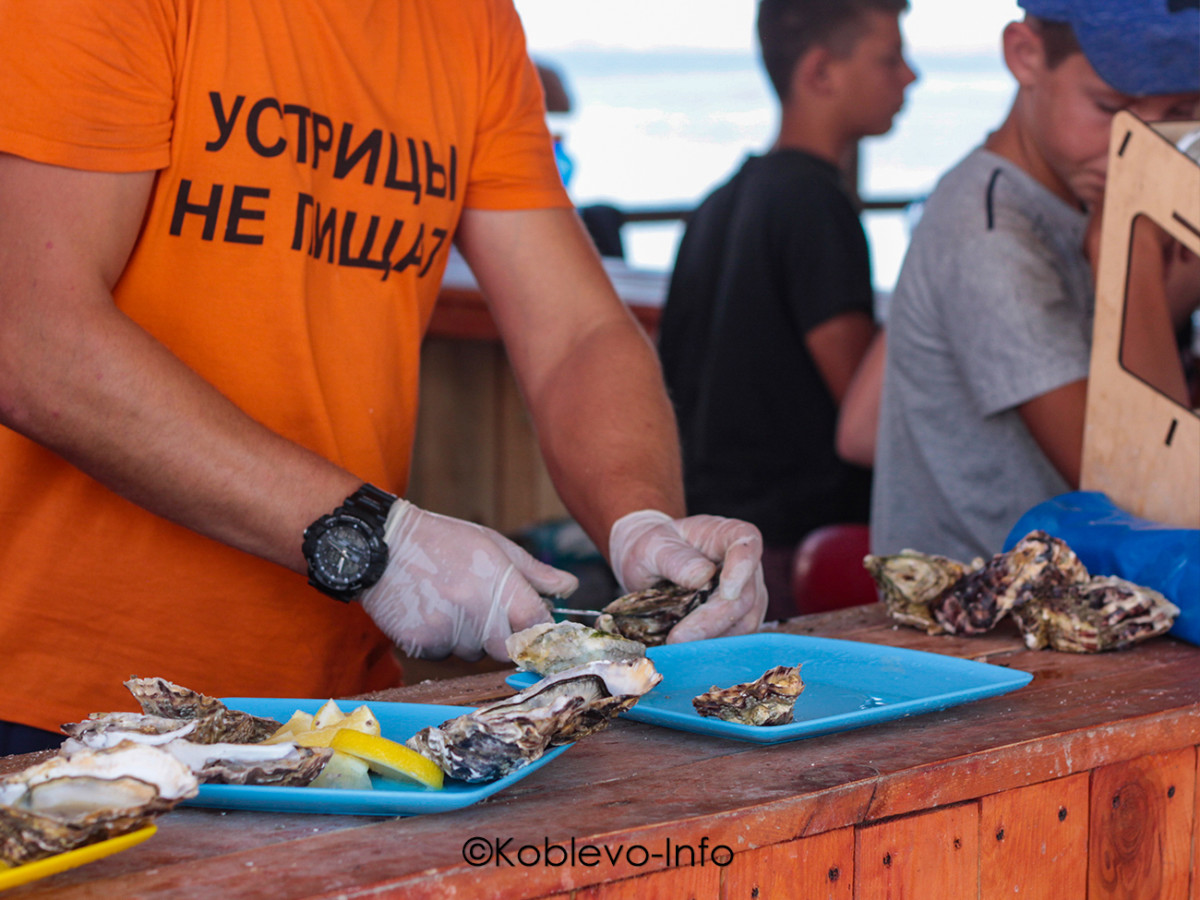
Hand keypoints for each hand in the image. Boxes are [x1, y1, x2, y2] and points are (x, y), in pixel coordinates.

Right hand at [359, 500, 576, 660]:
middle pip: (506, 648)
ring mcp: (448, 631)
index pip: (536, 625)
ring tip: (447, 600)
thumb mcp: (493, 544)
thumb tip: (569, 587)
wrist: (381, 544)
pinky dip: (440, 639)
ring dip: (468, 637)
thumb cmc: (442, 540)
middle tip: (481, 607)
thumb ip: (533, 571)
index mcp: (500, 584)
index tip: (533, 626)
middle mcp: (476, 611)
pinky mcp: (421, 645)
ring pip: (472, 653)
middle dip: (501, 635)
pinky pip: (442, 654)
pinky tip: (427, 610)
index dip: (538, 628)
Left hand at [608, 510, 766, 642]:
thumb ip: (675, 558)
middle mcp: (745, 564)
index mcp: (726, 534)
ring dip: (713, 639)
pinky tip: (688, 652)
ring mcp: (745, 593)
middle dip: (714, 620)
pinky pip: (735, 637)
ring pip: (745, 621)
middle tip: (680, 638)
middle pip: (745, 595)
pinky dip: (713, 647)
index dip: (742, 568)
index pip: (747, 543)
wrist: (649, 563)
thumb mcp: (652, 546)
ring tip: (679, 647)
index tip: (726, 592)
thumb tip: (702, 577)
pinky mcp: (738, 619)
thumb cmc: (652, 547)